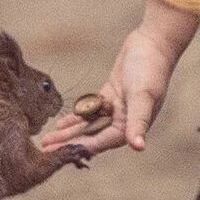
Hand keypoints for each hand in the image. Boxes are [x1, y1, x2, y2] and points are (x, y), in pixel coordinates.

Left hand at [38, 0, 198, 154]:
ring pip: (88, 125)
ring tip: (47, 139)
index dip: (80, 148)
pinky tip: (61, 123)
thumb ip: (138, 121)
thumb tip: (138, 146)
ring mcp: (116, 108)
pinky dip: (76, 116)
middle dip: (68, 143)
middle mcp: (124, 121)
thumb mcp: (142, 96)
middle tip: (44, 149)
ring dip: (69, 132)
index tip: (59, 156)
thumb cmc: (151, 70)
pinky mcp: (110, 95)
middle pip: (91, 136)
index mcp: (131, 125)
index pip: (101, 142)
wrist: (154, 43)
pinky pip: (90, 111)